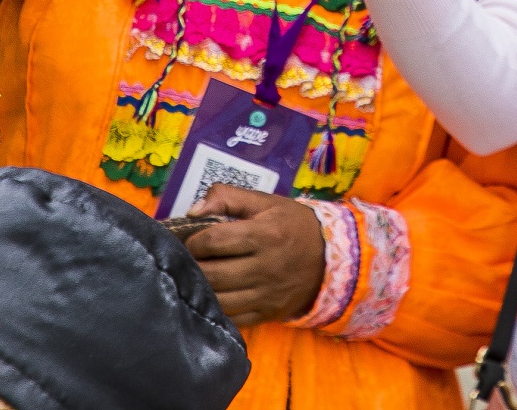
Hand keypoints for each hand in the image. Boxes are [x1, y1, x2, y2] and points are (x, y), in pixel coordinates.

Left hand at [184, 185, 326, 326]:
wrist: (330, 257)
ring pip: (219, 300)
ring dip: (201, 290)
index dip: (194, 241)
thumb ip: (228, 198)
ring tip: (196, 279)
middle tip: (186, 262)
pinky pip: (233, 318)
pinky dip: (217, 309)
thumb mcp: (265, 202)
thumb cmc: (292, 224)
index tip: (190, 241)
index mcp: (264, 234)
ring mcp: (267, 295)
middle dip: (191, 267)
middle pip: (212, 274)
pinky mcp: (268, 314)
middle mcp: (265, 267)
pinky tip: (213, 296)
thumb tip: (192, 211)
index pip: (214, 240)